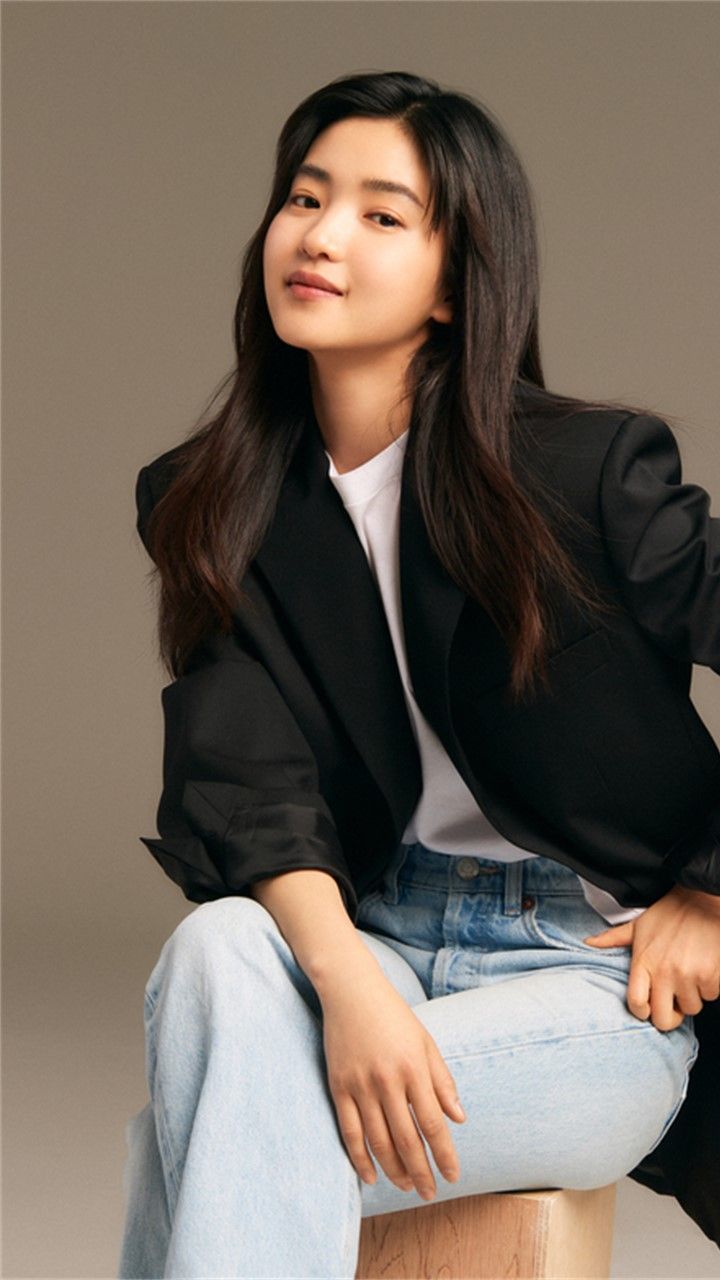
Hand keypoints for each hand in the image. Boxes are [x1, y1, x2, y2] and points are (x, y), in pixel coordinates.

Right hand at [319, 965, 465, 1199]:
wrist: (350, 991)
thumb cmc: (393, 1015)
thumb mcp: (426, 1042)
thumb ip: (442, 1081)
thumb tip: (458, 1119)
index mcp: (414, 1069)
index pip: (433, 1124)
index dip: (444, 1155)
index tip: (452, 1177)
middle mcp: (387, 1081)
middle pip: (407, 1139)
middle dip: (421, 1172)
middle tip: (429, 1193)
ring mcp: (360, 1086)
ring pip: (378, 1141)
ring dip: (394, 1170)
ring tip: (406, 1186)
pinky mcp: (339, 1087)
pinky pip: (350, 1132)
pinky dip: (359, 1158)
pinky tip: (370, 1176)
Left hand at [583, 884, 719, 1030]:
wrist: (702, 899)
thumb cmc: (670, 913)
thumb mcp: (638, 925)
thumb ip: (613, 938)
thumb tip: (588, 942)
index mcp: (643, 961)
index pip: (636, 1002)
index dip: (643, 1012)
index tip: (649, 1008)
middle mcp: (664, 971)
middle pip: (664, 1020)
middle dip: (671, 1016)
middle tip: (674, 1002)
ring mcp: (688, 974)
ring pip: (692, 1008)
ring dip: (693, 996)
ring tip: (690, 974)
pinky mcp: (710, 975)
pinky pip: (711, 996)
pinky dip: (710, 986)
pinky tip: (705, 968)